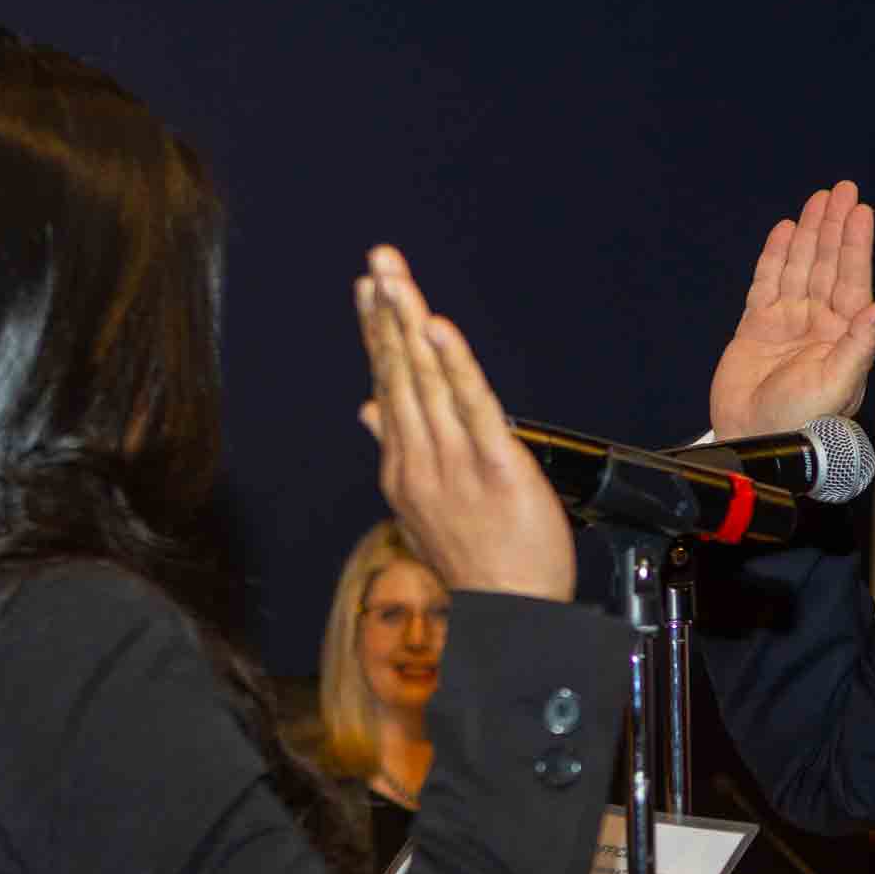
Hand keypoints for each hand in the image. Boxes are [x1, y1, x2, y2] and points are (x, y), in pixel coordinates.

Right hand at [356, 247, 573, 601]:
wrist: (509, 613)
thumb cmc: (476, 561)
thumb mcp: (421, 506)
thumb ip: (397, 449)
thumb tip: (366, 406)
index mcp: (403, 466)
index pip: (388, 385)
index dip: (378, 333)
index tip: (368, 289)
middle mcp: (419, 459)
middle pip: (399, 373)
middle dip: (386, 312)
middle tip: (378, 261)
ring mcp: (453, 462)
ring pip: (425, 380)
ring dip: (409, 322)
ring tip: (394, 278)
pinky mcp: (494, 465)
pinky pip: (471, 405)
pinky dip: (454, 363)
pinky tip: (437, 328)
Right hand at [708, 181, 874, 438]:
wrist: (757, 442)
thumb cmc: (803, 423)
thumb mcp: (839, 383)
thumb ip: (861, 343)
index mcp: (843, 336)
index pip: (852, 279)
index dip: (856, 243)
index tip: (860, 210)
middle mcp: (818, 325)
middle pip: (828, 264)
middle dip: (834, 227)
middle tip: (842, 189)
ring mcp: (786, 325)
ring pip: (799, 268)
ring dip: (808, 234)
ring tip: (816, 200)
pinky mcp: (755, 330)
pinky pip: (766, 284)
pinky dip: (775, 258)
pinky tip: (784, 232)